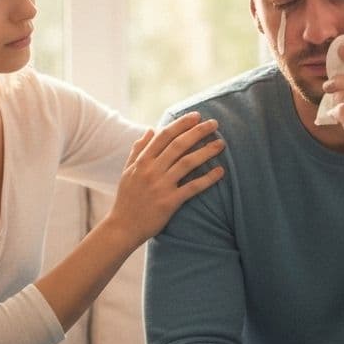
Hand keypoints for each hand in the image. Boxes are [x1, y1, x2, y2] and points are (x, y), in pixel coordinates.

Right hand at [104, 112, 224, 245]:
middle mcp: (151, 170)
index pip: (164, 136)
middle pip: (178, 145)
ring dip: (206, 151)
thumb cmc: (127, 199)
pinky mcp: (169, 202)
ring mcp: (161, 186)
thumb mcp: (127, 171)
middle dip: (198, 131)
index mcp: (142, 161)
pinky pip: (192, 187)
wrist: (123, 227)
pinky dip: (208, 179)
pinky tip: (220, 172)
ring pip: (187, 163)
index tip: (196, 116)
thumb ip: (138, 150)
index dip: (181, 124)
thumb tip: (150, 129)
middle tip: (214, 124)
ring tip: (221, 144)